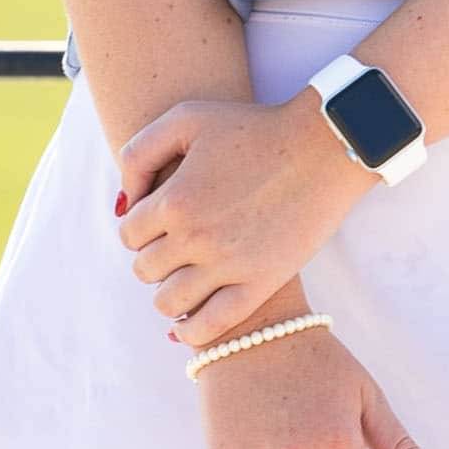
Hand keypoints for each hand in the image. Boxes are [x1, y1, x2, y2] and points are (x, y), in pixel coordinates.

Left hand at [116, 89, 373, 344]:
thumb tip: (125, 203)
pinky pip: (210, 326)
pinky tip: (190, 321)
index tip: (158, 220)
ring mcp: (229, 265)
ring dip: (169, 292)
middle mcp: (196, 237)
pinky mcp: (261, 284)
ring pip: (169, 303)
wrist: (323, 146)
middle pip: (145, 269)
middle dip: (154, 257)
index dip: (139, 227)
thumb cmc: (254, 126)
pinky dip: (191, 331)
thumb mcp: (187, 117)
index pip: (128, 235)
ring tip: (185, 276)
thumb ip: (140, 154)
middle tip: (175, 245)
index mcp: (175, 200)